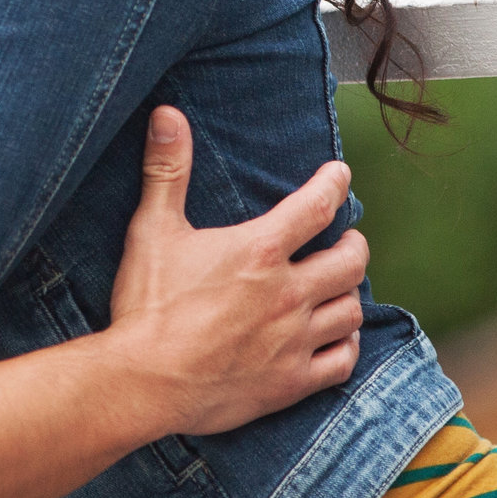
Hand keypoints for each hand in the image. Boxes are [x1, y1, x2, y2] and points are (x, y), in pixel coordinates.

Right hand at [104, 105, 368, 437]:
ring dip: (349, 292)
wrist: (144, 382)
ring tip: (340, 284)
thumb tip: (167, 115)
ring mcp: (293, 340)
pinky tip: (339, 335)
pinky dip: (347, 344)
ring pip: (350, 309)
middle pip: (350, 260)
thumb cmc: (148, 305)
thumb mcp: (152, 229)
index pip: (317, 206)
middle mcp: (287, 293)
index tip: (339, 175)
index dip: (334, 184)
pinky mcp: (290, 381)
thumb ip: (166, 170)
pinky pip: (341, 361)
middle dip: (352, 244)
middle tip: (345, 239)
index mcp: (259, 250)